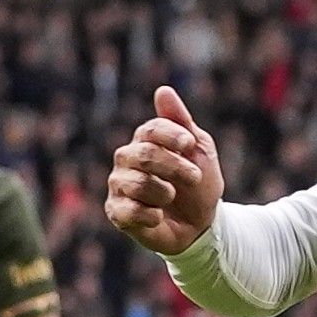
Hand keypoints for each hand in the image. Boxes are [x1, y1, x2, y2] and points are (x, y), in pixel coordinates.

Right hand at [104, 85, 224, 256]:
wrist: (199, 225)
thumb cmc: (198, 185)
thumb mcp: (199, 150)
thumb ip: (180, 121)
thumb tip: (163, 90)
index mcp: (145, 141)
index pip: (150, 129)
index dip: (171, 135)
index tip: (189, 144)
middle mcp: (126, 160)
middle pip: (145, 154)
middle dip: (175, 167)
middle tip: (194, 177)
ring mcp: (119, 186)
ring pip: (138, 183)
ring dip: (165, 193)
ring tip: (172, 198)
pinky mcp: (117, 212)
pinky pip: (130, 211)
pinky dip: (152, 215)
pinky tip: (159, 217)